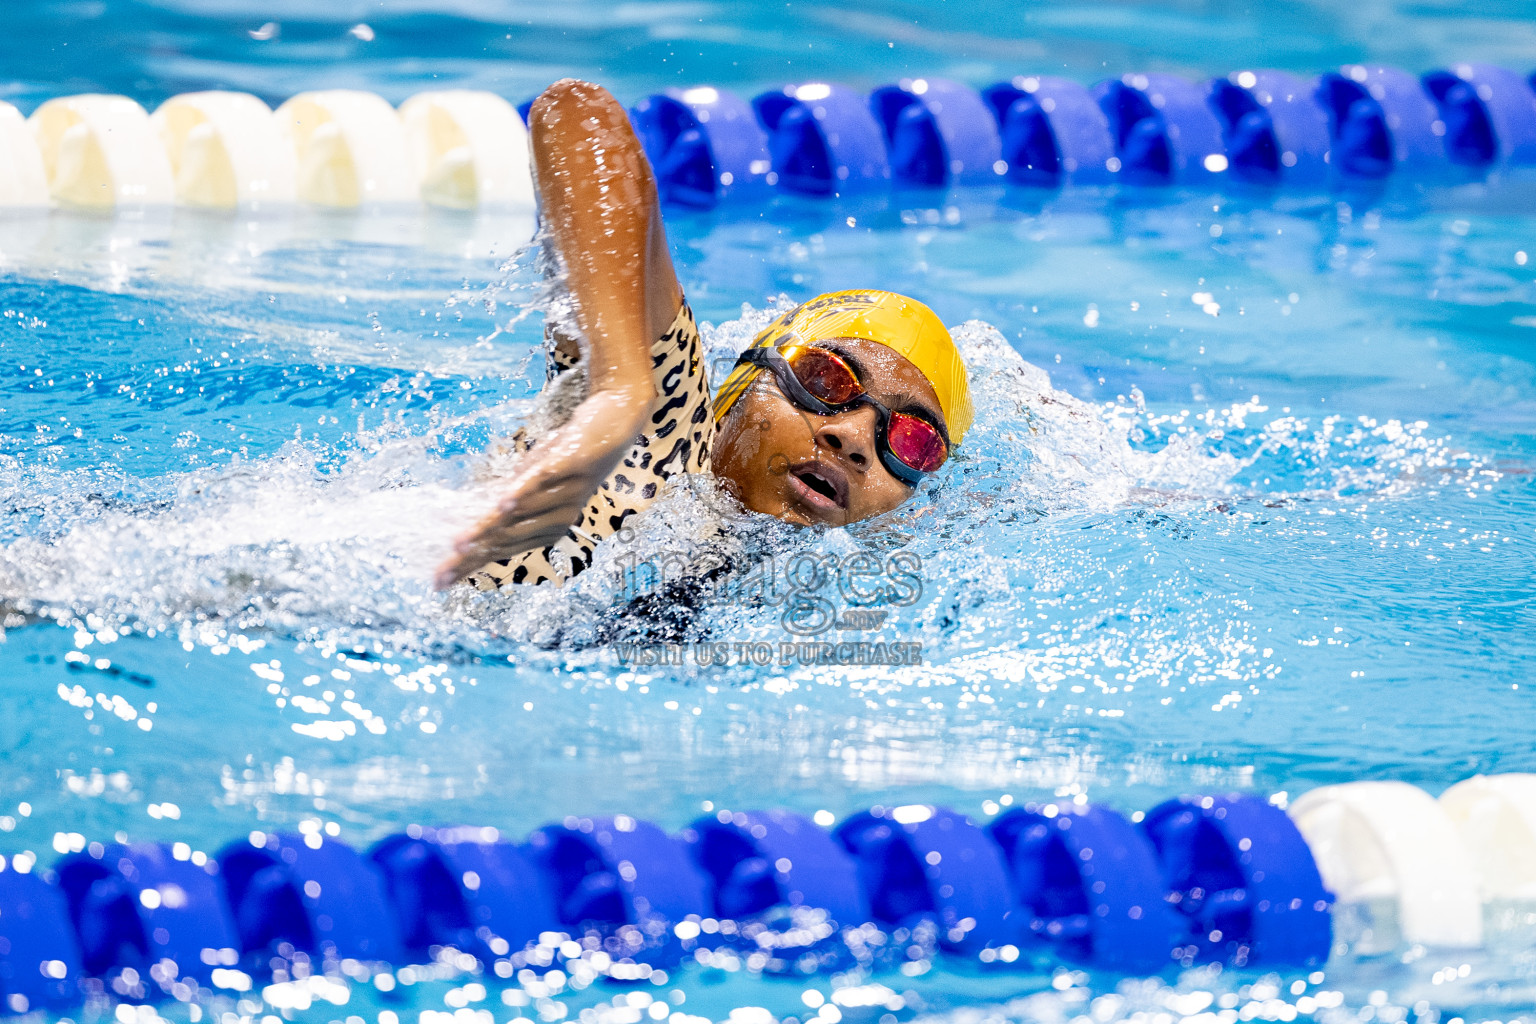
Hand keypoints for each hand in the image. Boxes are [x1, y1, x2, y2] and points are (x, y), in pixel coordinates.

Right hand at [434, 386, 649, 588]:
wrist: (615, 423)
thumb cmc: (568, 457)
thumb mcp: (532, 481)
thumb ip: (507, 502)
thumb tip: (467, 516)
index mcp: (547, 528)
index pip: (501, 550)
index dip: (470, 566)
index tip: (438, 582)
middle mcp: (557, 518)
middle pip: (506, 539)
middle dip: (471, 556)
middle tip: (441, 571)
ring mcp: (566, 493)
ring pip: (520, 515)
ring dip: (489, 528)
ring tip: (459, 544)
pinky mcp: (571, 464)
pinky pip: (543, 481)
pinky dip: (522, 493)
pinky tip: (502, 503)